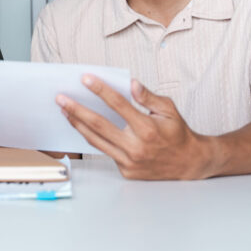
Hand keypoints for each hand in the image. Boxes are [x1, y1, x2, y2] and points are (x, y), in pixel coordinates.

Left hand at [56, 75, 212, 179]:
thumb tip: (131, 84)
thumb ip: (148, 97)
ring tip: (64, 111)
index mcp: (148, 129)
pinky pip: (104, 151)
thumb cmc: (178, 133)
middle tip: (61, 98)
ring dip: (77, 124)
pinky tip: (81, 126)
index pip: (119, 105)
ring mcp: (129, 161)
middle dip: (77, 109)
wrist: (190, 164)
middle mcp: (136, 147)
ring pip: (95, 140)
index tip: (85, 78)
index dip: (101, 90)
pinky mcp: (125, 171)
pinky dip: (92, 138)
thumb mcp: (169, 110)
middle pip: (99, 125)